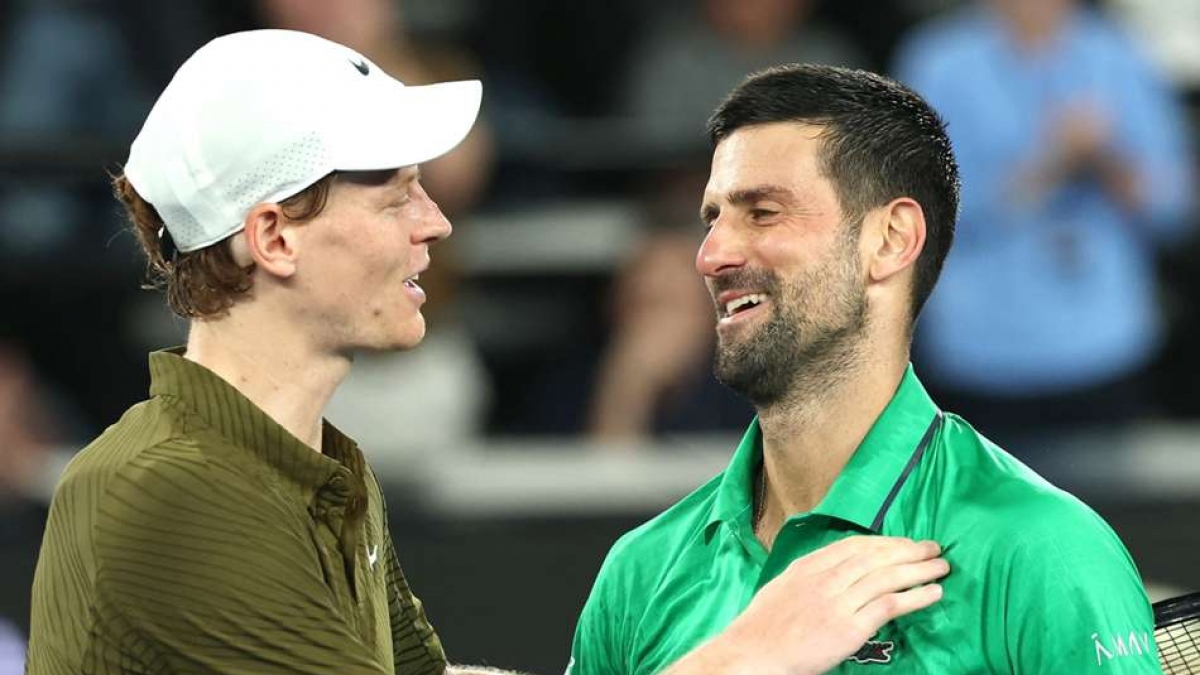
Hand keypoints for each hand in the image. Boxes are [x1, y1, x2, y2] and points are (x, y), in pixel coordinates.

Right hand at [663, 536, 947, 674]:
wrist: (753, 653)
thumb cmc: (762, 628)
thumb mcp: (782, 587)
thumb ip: (808, 577)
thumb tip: (831, 570)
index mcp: (809, 566)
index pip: (854, 546)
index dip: (884, 542)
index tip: (904, 542)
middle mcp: (826, 578)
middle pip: (876, 556)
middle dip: (908, 549)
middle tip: (932, 547)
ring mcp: (838, 602)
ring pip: (887, 576)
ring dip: (919, 570)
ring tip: (940, 566)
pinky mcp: (849, 628)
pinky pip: (890, 606)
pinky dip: (915, 597)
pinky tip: (933, 593)